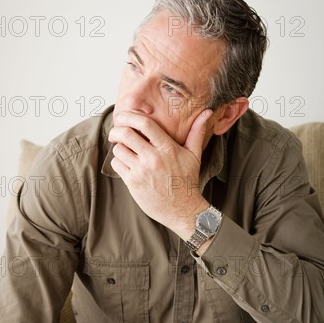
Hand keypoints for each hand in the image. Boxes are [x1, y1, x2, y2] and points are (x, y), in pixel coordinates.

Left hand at [108, 109, 211, 239]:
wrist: (183, 210)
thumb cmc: (187, 181)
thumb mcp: (194, 155)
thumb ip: (197, 132)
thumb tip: (206, 113)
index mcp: (168, 148)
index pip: (145, 124)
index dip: (130, 116)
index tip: (125, 116)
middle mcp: (153, 158)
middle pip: (125, 134)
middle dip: (117, 130)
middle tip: (117, 132)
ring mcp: (142, 171)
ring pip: (118, 149)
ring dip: (118, 147)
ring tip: (125, 150)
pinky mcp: (133, 183)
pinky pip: (117, 164)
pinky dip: (118, 161)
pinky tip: (126, 163)